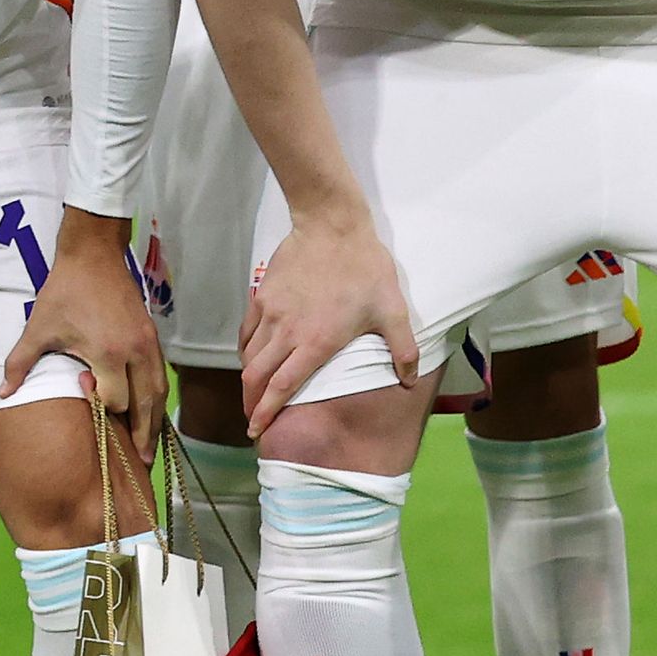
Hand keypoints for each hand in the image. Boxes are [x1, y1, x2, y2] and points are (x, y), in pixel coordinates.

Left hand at [5, 210, 167, 447]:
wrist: (93, 256)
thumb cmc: (63, 292)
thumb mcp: (38, 328)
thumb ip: (20, 363)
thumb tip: (1, 393)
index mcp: (107, 353)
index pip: (115, 400)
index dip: (102, 410)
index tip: (90, 408)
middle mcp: (134, 352)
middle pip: (145, 405)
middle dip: (141, 434)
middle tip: (141, 463)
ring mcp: (148, 345)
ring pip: (159, 393)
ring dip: (155, 421)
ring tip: (151, 448)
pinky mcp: (153, 337)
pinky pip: (161, 377)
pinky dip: (158, 399)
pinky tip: (153, 414)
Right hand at [241, 210, 416, 433]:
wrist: (331, 225)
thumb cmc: (364, 268)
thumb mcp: (393, 310)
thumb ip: (403, 350)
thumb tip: (409, 382)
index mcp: (316, 343)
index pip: (282, 386)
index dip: (266, 412)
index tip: (257, 430)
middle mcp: (287, 333)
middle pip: (256, 376)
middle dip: (250, 403)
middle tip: (252, 419)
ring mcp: (271, 313)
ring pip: (249, 356)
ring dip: (248, 379)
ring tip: (252, 393)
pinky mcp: (262, 296)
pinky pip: (247, 332)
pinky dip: (246, 351)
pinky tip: (251, 357)